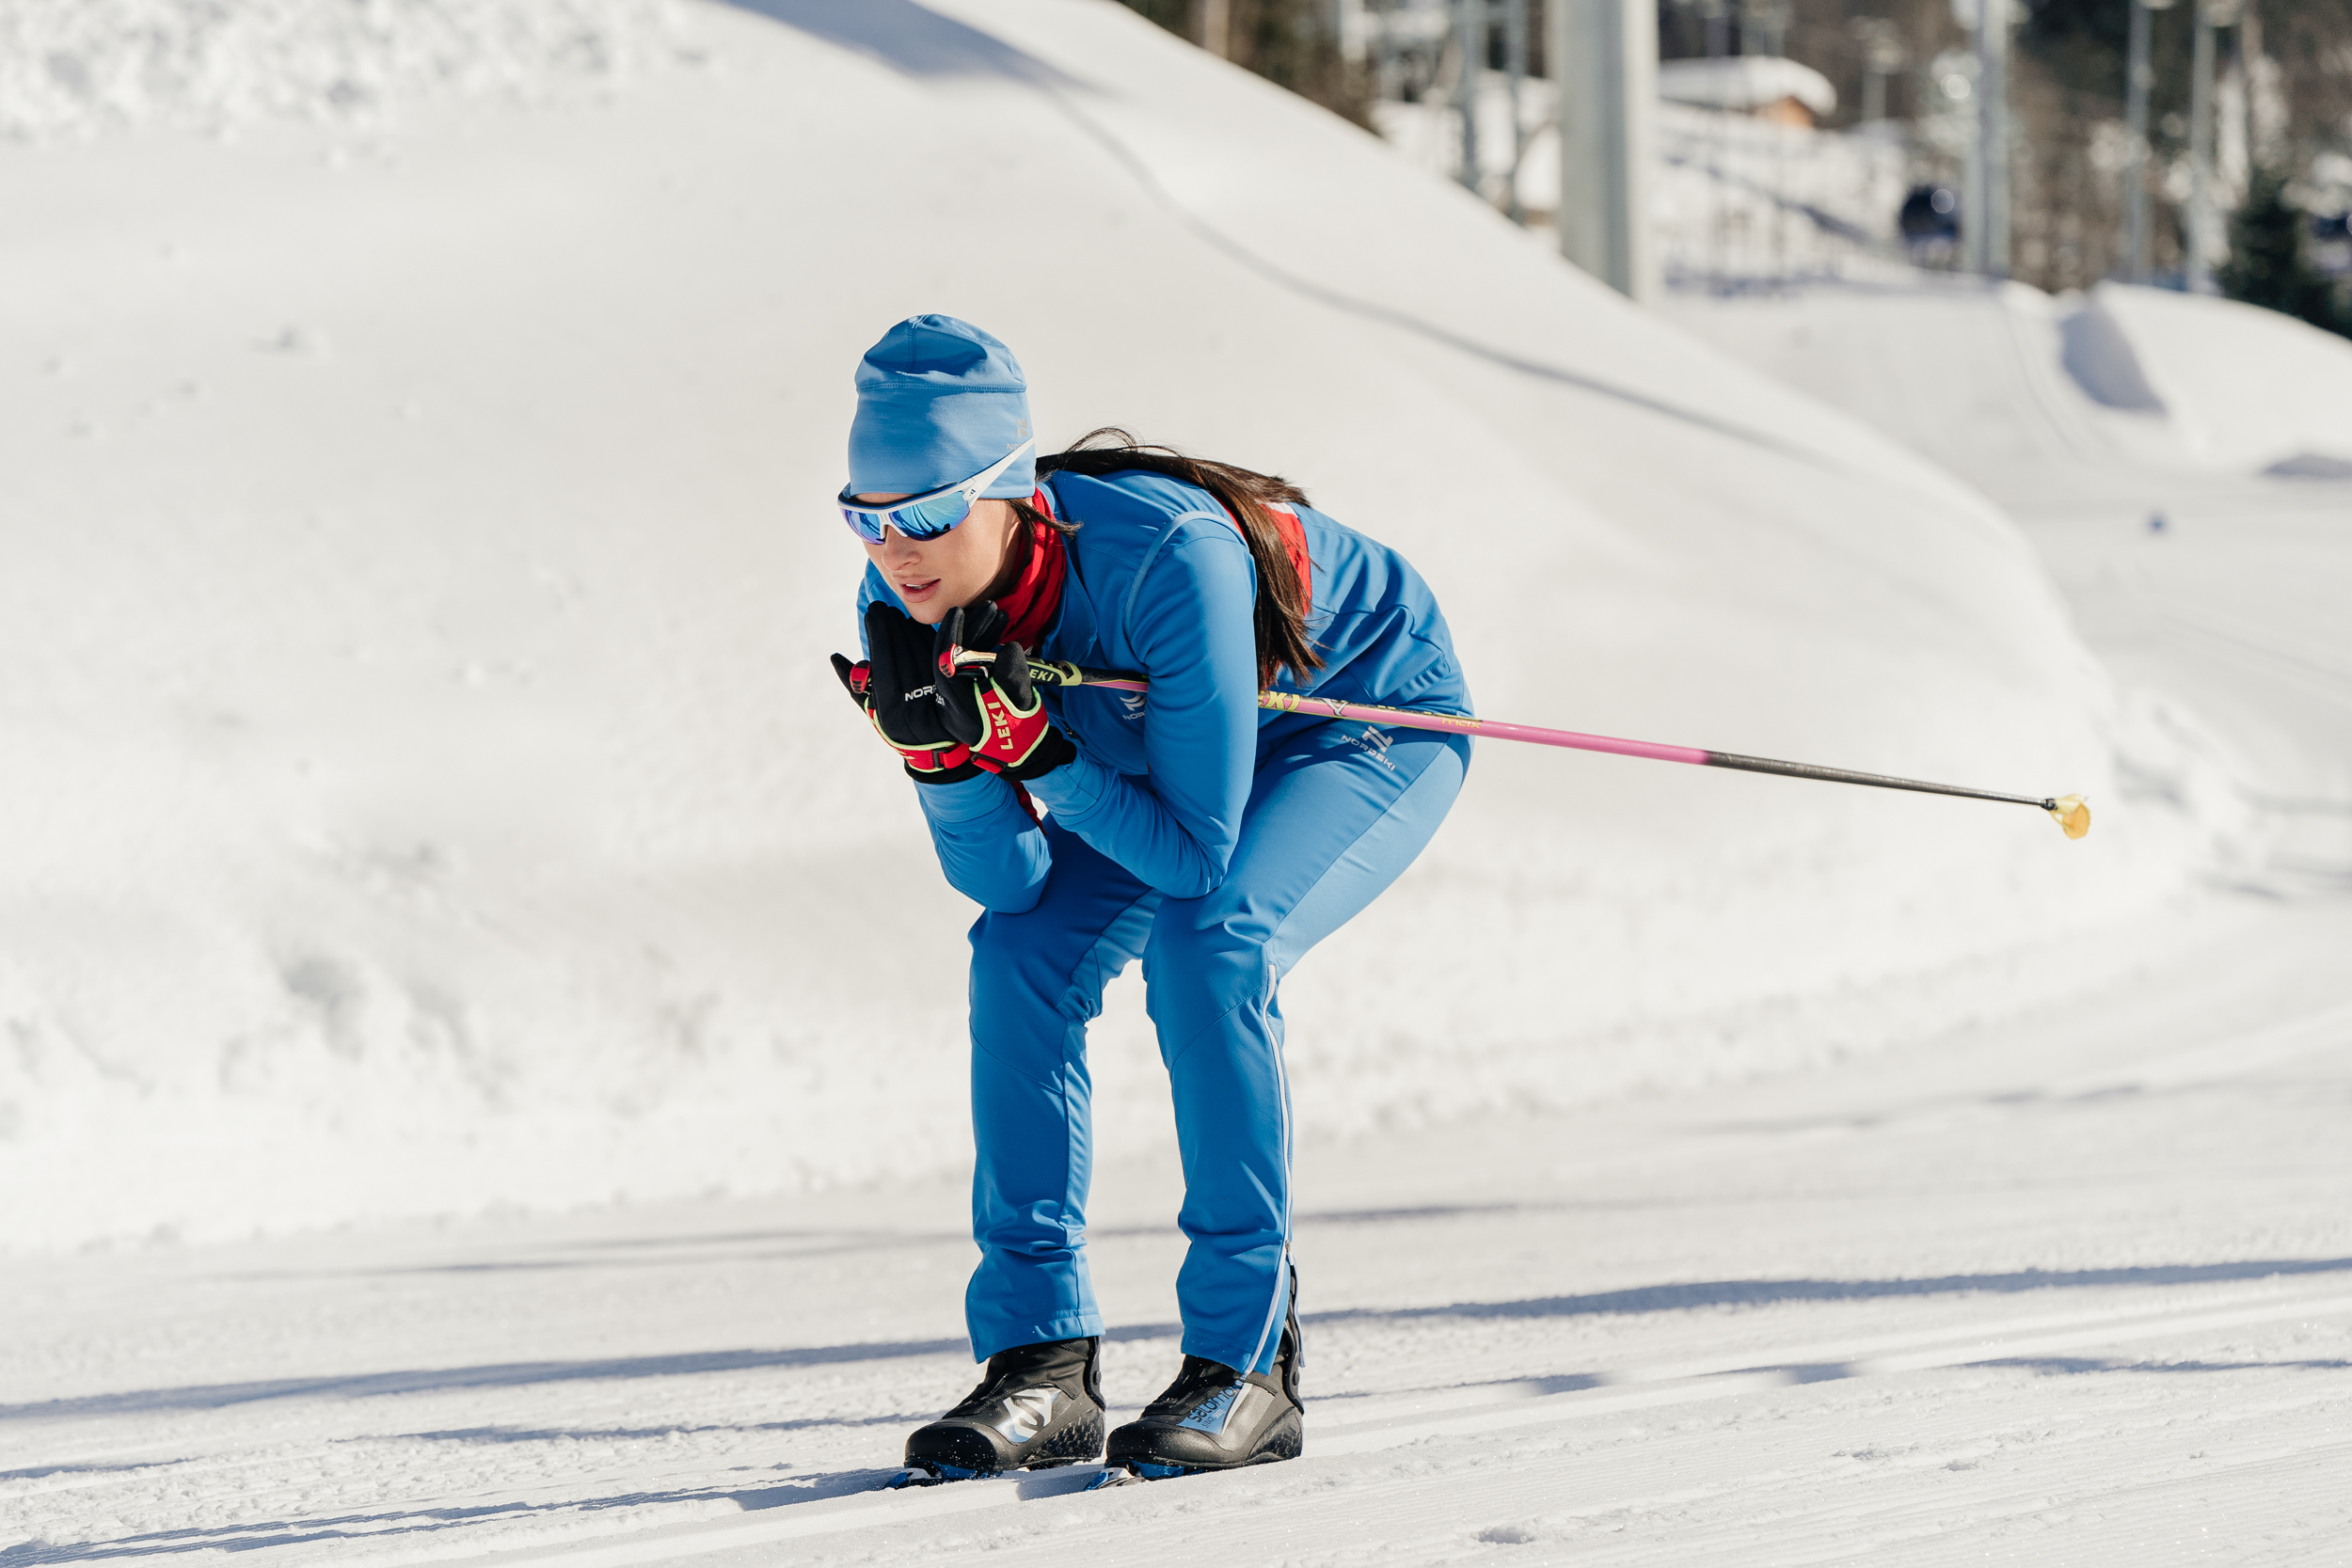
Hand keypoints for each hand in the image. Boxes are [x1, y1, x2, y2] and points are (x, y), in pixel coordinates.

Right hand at [831, 603, 981, 782]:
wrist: (938, 751)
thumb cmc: (899, 729)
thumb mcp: (875, 712)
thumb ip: (857, 687)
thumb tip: (836, 657)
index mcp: (892, 713)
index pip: (883, 664)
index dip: (878, 635)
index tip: (874, 612)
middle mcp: (915, 711)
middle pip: (905, 657)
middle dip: (896, 628)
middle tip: (889, 608)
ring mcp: (940, 705)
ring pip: (926, 656)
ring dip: (916, 631)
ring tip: (906, 615)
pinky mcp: (960, 699)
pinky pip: (948, 663)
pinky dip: (939, 642)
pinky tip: (927, 627)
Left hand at [934, 602, 1076, 781]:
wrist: (1021, 749)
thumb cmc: (1018, 729)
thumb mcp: (1018, 702)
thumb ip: (1014, 676)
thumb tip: (1010, 648)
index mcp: (956, 698)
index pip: (944, 660)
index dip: (950, 633)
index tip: (957, 611)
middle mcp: (953, 693)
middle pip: (951, 653)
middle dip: (966, 627)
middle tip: (982, 606)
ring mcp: (963, 691)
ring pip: (965, 655)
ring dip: (979, 632)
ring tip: (998, 613)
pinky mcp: (973, 689)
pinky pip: (974, 661)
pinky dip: (985, 643)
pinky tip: (999, 627)